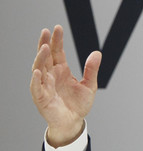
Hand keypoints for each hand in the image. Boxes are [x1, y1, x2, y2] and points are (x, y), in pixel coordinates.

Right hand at [29, 25, 100, 146]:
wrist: (73, 122)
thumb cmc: (78, 104)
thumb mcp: (90, 85)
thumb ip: (92, 70)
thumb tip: (97, 53)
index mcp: (61, 70)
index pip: (57, 52)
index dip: (56, 40)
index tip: (57, 28)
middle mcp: (51, 75)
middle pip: (46, 56)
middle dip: (45, 44)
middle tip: (45, 31)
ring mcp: (45, 85)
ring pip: (39, 68)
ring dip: (40, 58)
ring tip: (43, 48)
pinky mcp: (41, 97)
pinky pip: (37, 87)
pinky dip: (36, 79)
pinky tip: (38, 71)